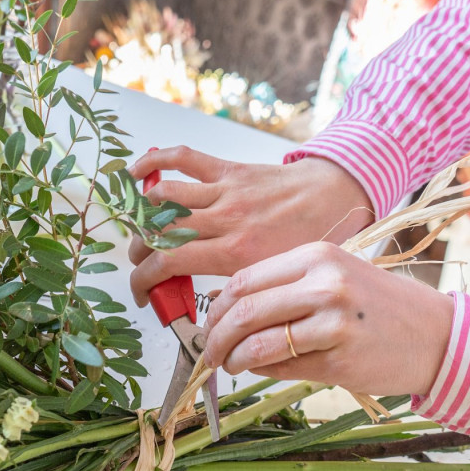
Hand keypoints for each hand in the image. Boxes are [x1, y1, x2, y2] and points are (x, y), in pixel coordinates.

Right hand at [127, 148, 373, 306]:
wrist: (333, 198)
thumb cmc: (309, 238)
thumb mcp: (276, 278)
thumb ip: (240, 292)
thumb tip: (211, 311)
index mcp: (236, 253)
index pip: (168, 263)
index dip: (142, 281)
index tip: (142, 295)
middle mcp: (225, 220)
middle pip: (158, 233)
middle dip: (137, 254)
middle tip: (141, 267)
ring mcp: (223, 192)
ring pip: (163, 198)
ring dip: (141, 217)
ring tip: (139, 235)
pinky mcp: (227, 170)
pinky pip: (182, 159)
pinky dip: (153, 161)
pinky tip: (136, 175)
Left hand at [202, 242, 454, 396]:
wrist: (437, 335)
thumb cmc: (379, 308)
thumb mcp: (335, 278)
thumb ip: (287, 288)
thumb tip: (230, 313)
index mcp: (317, 255)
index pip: (246, 279)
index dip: (217, 306)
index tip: (210, 323)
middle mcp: (324, 282)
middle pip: (245, 309)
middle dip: (216, 336)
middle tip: (209, 352)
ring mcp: (332, 321)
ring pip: (258, 341)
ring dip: (233, 358)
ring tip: (228, 365)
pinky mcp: (340, 357)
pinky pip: (283, 366)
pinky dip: (261, 370)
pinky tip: (259, 370)